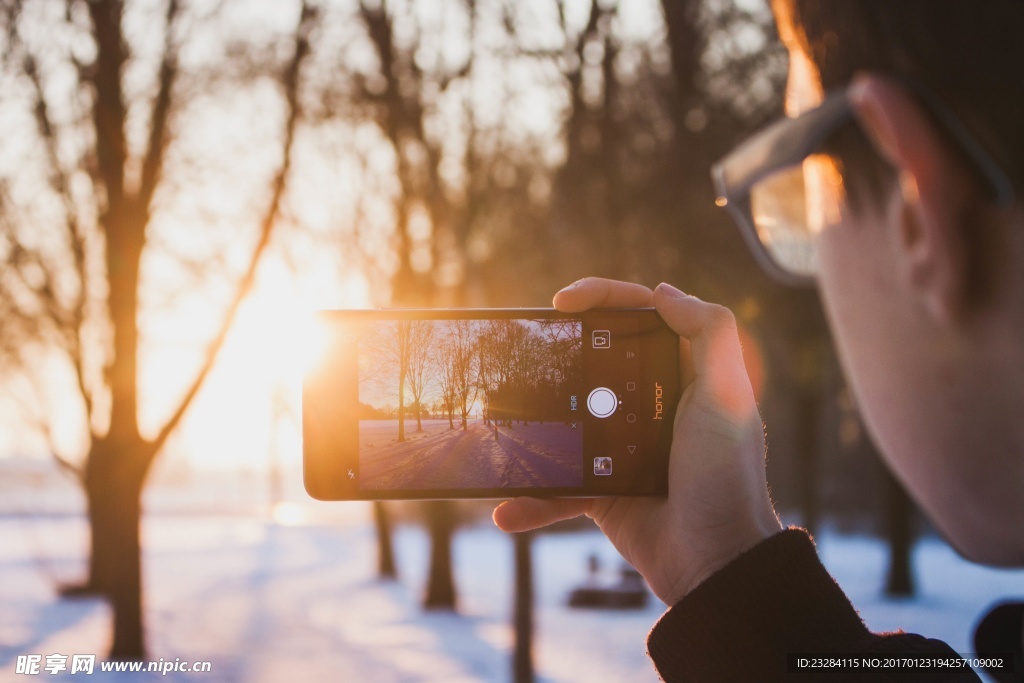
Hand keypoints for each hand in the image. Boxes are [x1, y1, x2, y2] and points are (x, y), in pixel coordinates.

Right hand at [493, 277, 781, 604]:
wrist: (715, 564)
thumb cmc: (726, 477)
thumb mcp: (728, 396)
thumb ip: (710, 333)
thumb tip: (662, 292)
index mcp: (682, 374)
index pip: (640, 316)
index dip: (602, 297)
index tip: (562, 302)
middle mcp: (651, 403)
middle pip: (595, 358)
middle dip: (557, 351)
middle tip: (525, 349)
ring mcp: (621, 446)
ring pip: (567, 420)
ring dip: (533, 422)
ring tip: (501, 419)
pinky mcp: (603, 489)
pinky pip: (558, 487)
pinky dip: (534, 500)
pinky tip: (507, 508)